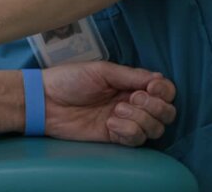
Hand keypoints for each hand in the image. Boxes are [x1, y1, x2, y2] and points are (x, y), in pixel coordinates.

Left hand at [43, 61, 175, 145]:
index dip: (164, 91)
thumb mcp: (101, 71)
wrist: (46, 101)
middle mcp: (132, 103)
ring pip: (155, 128)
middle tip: (132, 99)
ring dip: (140, 119)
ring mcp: (124, 121)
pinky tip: (111, 123)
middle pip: (166, 112)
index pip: (164, 91)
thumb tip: (158, 80)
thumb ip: (131, 75)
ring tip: (116, 111)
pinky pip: (137, 140)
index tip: (150, 88)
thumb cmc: (69, 79)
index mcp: (130, 84)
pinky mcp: (114, 137)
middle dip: (155, 107)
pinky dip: (129, 131)